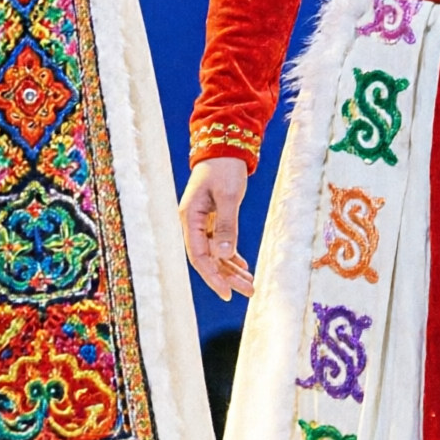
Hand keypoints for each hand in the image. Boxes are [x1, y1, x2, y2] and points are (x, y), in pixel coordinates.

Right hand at [180, 157, 254, 299]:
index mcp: (189, 218)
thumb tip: (225, 255)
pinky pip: (219, 243)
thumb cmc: (224, 168)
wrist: (224, 147)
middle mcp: (192, 223)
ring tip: (250, 285)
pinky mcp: (211, 218)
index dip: (213, 276)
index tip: (227, 293)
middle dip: (227, 277)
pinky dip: (232, 255)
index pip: (199, 256)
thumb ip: (226, 226)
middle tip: (248, 292)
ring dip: (232, 269)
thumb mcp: (228, 196)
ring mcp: (200, 221)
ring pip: (215, 253)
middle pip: (208, 258)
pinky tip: (243, 267)